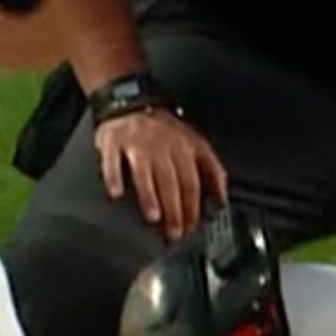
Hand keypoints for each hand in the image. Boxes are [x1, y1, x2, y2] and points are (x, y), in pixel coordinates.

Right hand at [95, 108, 225, 239]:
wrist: (131, 103)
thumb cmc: (164, 131)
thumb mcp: (195, 144)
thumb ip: (212, 171)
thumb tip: (222, 200)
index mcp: (184, 147)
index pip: (192, 182)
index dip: (193, 207)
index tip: (191, 227)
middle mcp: (162, 146)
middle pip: (171, 182)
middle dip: (175, 210)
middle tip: (174, 232)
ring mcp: (137, 144)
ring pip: (145, 173)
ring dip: (150, 196)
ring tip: (153, 217)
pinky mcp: (114, 142)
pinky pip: (113, 162)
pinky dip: (114, 177)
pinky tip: (117, 193)